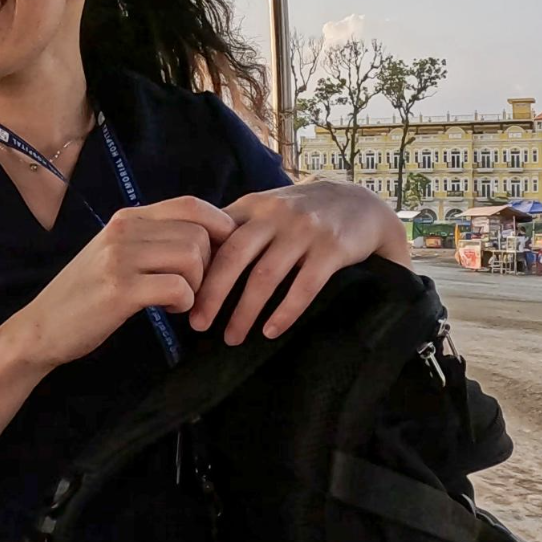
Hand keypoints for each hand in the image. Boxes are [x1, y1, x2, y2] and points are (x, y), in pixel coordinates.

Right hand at [7, 197, 234, 368]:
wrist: (41, 326)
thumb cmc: (86, 295)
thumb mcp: (116, 254)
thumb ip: (152, 240)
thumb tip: (206, 238)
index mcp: (126, 218)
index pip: (190, 204)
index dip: (220, 224)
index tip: (223, 252)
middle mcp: (123, 230)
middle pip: (199, 234)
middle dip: (208, 265)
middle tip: (192, 287)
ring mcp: (120, 258)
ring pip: (192, 258)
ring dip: (196, 285)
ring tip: (178, 300)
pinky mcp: (120, 290)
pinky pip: (178, 288)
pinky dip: (184, 303)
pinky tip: (168, 310)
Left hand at [189, 180, 407, 344]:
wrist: (361, 203)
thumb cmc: (301, 214)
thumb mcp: (266, 209)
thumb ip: (233, 228)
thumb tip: (189, 261)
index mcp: (252, 206)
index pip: (214, 236)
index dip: (195, 266)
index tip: (180, 295)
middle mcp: (275, 216)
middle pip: (234, 256)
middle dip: (213, 294)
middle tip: (198, 324)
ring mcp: (305, 231)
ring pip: (266, 276)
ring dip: (245, 311)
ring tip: (232, 338)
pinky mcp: (332, 249)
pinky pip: (304, 287)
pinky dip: (285, 312)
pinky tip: (270, 332)